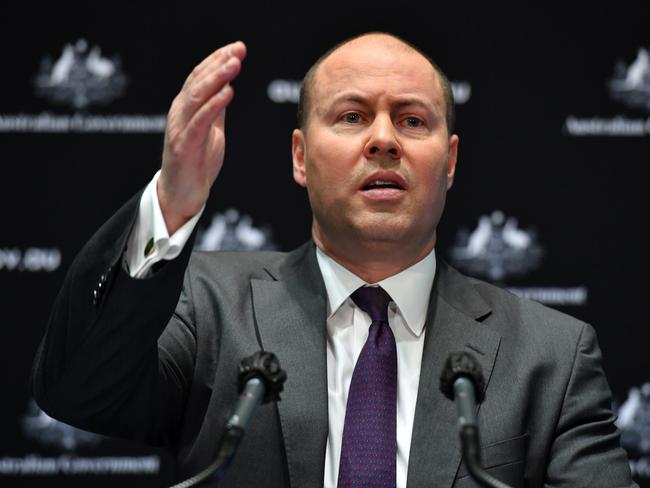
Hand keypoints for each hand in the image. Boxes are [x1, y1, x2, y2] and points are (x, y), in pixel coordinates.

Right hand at [158, 41, 246, 233]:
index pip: (200, 77)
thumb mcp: (210, 131)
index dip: (217, 60)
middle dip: (219, 63)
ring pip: (197, 97)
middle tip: (238, 50)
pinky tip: (228, 93)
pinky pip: (199, 122)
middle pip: (198, 82)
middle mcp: (179, 114)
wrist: (181, 195)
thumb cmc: (196, 163)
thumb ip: (215, 109)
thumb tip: (226, 87)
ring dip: (216, 79)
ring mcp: (180, 129)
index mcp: (186, 109)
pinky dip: (214, 106)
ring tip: (234, 65)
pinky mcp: (184, 147)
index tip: (238, 48)